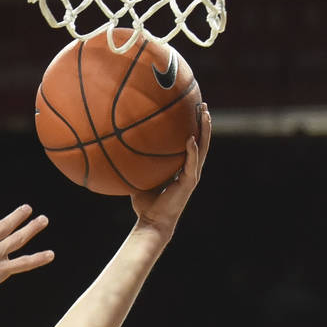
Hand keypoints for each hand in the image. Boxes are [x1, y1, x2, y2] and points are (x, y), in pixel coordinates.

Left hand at [130, 102, 210, 237]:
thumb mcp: (141, 177)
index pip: (191, 143)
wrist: (152, 221)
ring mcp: (192, 175)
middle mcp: (190, 170)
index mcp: (181, 168)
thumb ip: (138, 164)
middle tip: (202, 105)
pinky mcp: (189, 182)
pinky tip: (190, 139)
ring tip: (205, 114)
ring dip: (204, 131)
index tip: (192, 110)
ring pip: (202, 149)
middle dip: (203, 123)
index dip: (193, 127)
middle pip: (201, 141)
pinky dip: (192, 151)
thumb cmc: (145, 203)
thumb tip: (121, 147)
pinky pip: (192, 163)